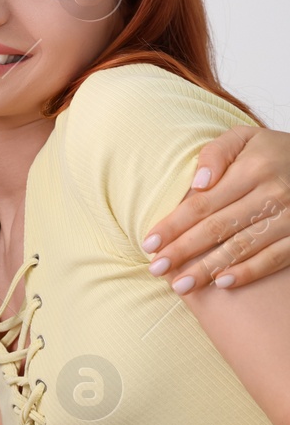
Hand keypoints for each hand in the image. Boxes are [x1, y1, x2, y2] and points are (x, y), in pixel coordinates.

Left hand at [144, 125, 289, 292]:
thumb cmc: (272, 152)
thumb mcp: (244, 138)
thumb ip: (215, 154)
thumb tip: (197, 184)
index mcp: (252, 169)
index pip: (202, 204)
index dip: (173, 226)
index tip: (149, 245)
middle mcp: (272, 195)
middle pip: (217, 229)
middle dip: (182, 252)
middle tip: (156, 270)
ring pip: (242, 247)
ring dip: (208, 269)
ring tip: (181, 286)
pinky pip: (275, 258)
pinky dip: (249, 272)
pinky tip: (222, 284)